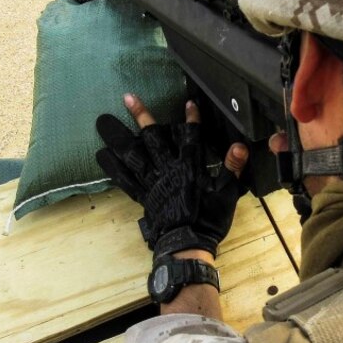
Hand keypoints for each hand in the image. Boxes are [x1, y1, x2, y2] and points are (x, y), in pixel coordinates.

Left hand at [96, 94, 248, 257]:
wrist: (187, 245)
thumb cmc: (209, 220)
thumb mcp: (227, 194)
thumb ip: (232, 168)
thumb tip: (240, 146)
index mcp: (189, 167)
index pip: (191, 136)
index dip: (191, 118)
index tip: (189, 102)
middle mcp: (167, 169)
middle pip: (152, 138)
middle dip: (141, 116)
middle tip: (127, 97)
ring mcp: (152, 182)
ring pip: (132, 155)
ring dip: (118, 137)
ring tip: (103, 122)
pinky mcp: (142, 195)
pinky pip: (124, 179)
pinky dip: (113, 166)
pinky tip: (102, 154)